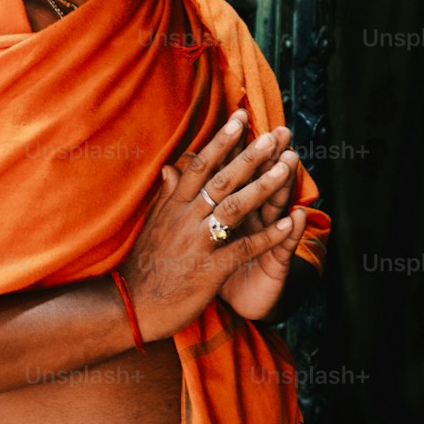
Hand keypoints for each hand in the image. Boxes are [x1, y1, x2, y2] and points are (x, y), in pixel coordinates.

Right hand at [119, 110, 296, 342]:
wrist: (133, 306)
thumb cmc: (146, 265)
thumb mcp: (154, 225)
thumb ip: (168, 196)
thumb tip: (171, 167)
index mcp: (174, 205)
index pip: (200, 165)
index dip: (222, 140)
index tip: (240, 117)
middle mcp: (186, 218)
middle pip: (222, 179)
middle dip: (250, 155)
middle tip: (273, 135)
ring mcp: (199, 242)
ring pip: (235, 207)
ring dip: (264, 185)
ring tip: (288, 167)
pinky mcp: (211, 269)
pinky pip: (244, 247)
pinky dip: (269, 235)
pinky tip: (290, 222)